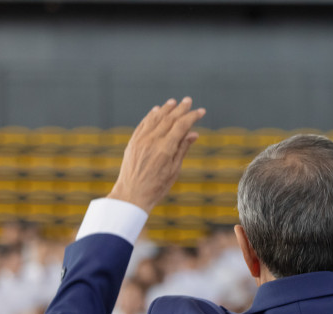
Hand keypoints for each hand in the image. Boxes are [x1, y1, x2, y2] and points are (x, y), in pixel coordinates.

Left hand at [108, 97, 206, 211]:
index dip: (192, 117)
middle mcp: (152, 141)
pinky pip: (143, 124)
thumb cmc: (156, 187)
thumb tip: (193, 134)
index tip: (201, 111)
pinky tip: (156, 110)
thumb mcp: (174, 170)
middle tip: (189, 100)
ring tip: (174, 102)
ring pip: (155, 118)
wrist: (131, 195)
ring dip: (166, 109)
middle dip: (181, 108)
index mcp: (165, 149)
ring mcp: (141, 140)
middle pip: (169, 118)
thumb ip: (182, 149)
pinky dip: (151, 116)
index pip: (181, 126)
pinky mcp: (133, 142)